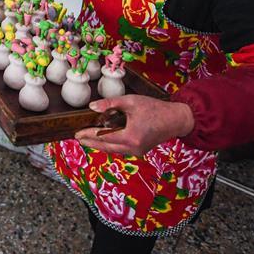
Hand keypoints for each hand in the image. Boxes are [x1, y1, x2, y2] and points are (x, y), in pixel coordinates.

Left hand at [75, 95, 194, 155]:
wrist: (175, 119)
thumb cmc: (155, 108)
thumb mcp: (131, 102)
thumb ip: (110, 104)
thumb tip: (92, 107)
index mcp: (130, 136)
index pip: (103, 137)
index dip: (89, 134)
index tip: (77, 133)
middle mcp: (133, 148)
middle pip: (106, 147)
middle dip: (91, 142)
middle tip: (78, 138)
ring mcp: (137, 151)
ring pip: (113, 150)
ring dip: (100, 145)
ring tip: (87, 140)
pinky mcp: (140, 150)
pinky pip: (120, 149)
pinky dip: (110, 145)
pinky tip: (103, 140)